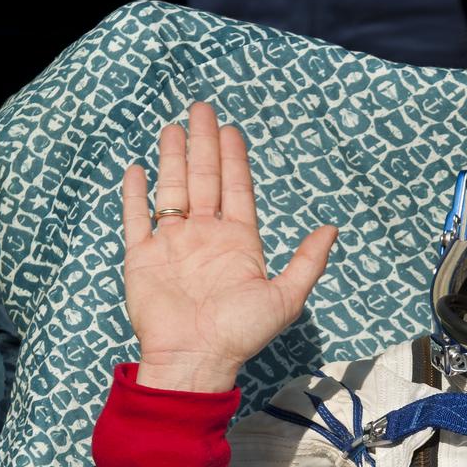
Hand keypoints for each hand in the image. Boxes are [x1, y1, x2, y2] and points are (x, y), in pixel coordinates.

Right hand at [121, 101, 337, 391]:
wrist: (194, 358)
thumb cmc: (240, 333)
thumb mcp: (285, 297)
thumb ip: (308, 261)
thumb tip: (332, 228)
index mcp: (238, 242)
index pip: (237, 189)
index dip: (234, 159)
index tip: (231, 129)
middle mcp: (205, 237)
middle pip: (204, 179)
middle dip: (204, 144)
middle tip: (202, 108)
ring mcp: (173, 245)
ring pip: (172, 190)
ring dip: (173, 159)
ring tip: (174, 127)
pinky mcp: (143, 256)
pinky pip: (137, 218)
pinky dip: (135, 195)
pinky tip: (138, 169)